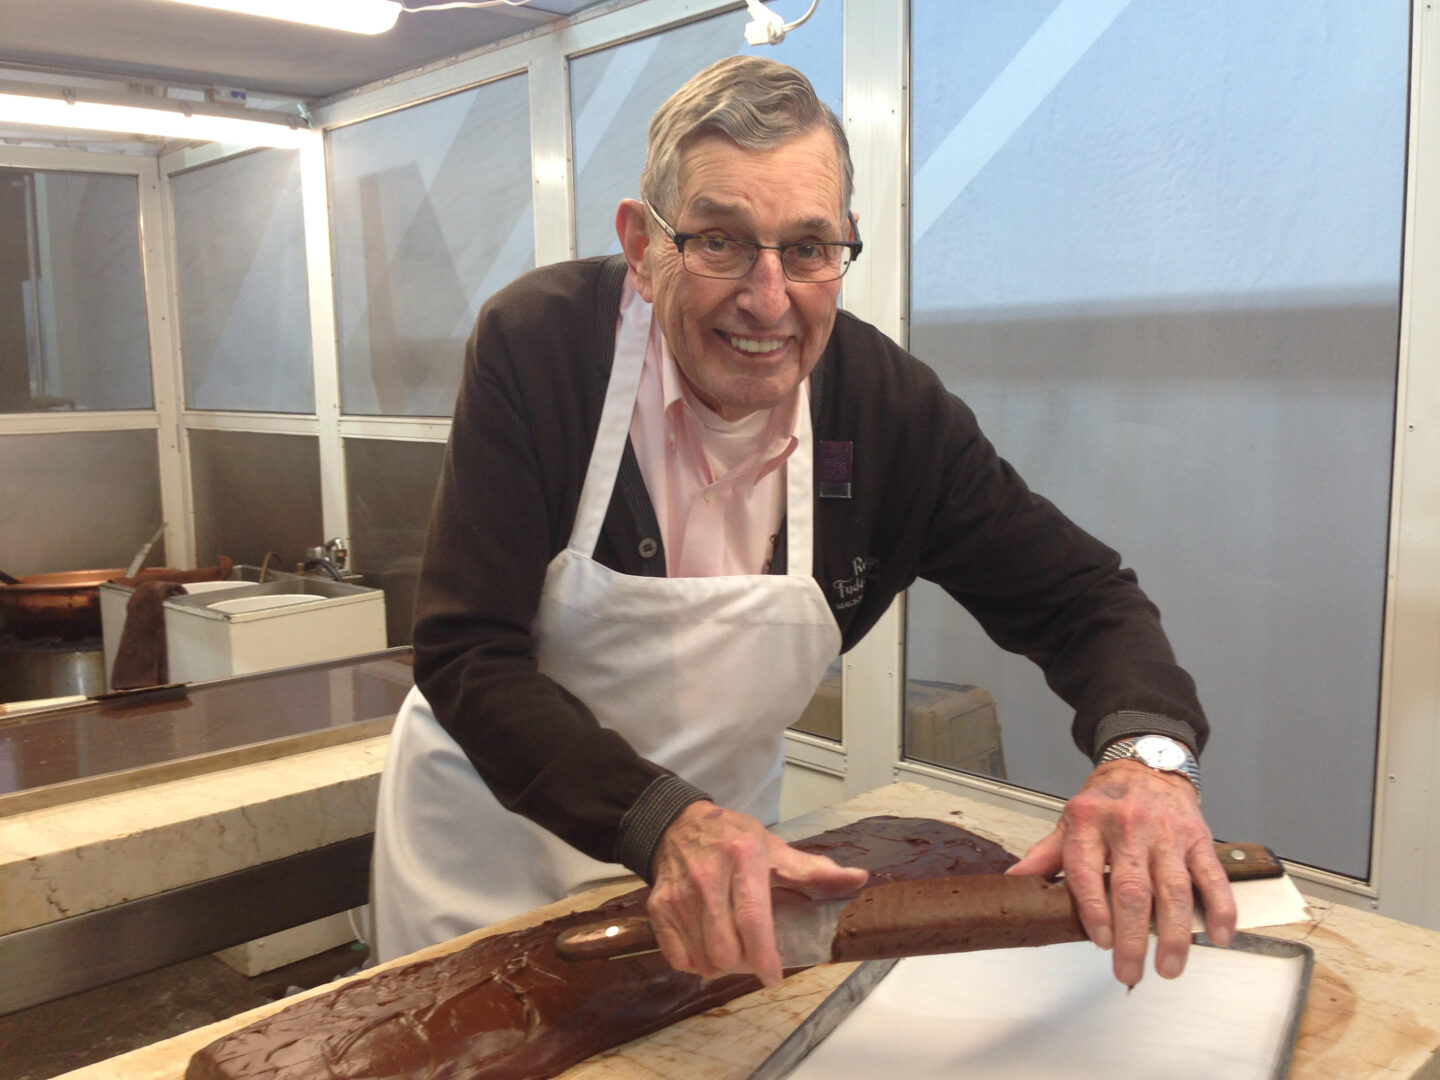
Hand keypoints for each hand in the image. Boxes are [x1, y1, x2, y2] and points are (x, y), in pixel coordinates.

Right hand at [647, 801, 870, 986]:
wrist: (678, 822)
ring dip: (722, 966)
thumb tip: (859, 879)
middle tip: (753, 955)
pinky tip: (707, 947)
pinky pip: (679, 958)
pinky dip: (696, 963)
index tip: (773, 977)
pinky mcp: (658, 908)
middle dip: (744, 963)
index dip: (765, 957)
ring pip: (704, 959)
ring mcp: (680, 895)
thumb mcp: (773, 847)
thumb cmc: (732, 837)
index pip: (753, 920)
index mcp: (743, 858)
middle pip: (726, 949)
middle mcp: (708, 878)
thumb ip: (813, 869)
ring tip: (732, 949)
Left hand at [1006, 760, 1236, 986]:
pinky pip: (1211, 876)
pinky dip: (1219, 907)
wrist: (1146, 764)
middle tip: (1130, 972)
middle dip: (1132, 936)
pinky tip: (1217, 935)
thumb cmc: (1105, 802)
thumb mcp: (1069, 821)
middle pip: (1132, 889)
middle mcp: (1128, 827)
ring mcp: (1166, 833)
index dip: (1093, 909)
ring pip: (1173, 888)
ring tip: (1168, 966)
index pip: (1087, 871)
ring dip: (1174, 932)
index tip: (1100, 942)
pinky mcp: (1198, 838)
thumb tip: (1013, 883)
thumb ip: (1045, 856)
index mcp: (1088, 823)